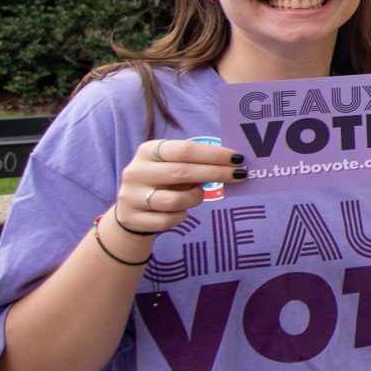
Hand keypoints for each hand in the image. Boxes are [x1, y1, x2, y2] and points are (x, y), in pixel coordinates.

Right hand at [110, 137, 240, 234]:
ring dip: (195, 198)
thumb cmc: (162, 183)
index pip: (184, 149)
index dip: (213, 154)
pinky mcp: (131, 218)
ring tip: (198, 195)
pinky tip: (181, 211)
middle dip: (215, 173)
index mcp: (148, 151)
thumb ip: (196, 163)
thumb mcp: (174, 167)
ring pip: (175, 201)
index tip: (237, 158)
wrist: (130, 212)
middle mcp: (136, 171)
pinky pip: (167, 220)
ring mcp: (131, 196)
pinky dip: (180, 216)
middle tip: (239, 175)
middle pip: (182, 172)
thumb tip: (233, 162)